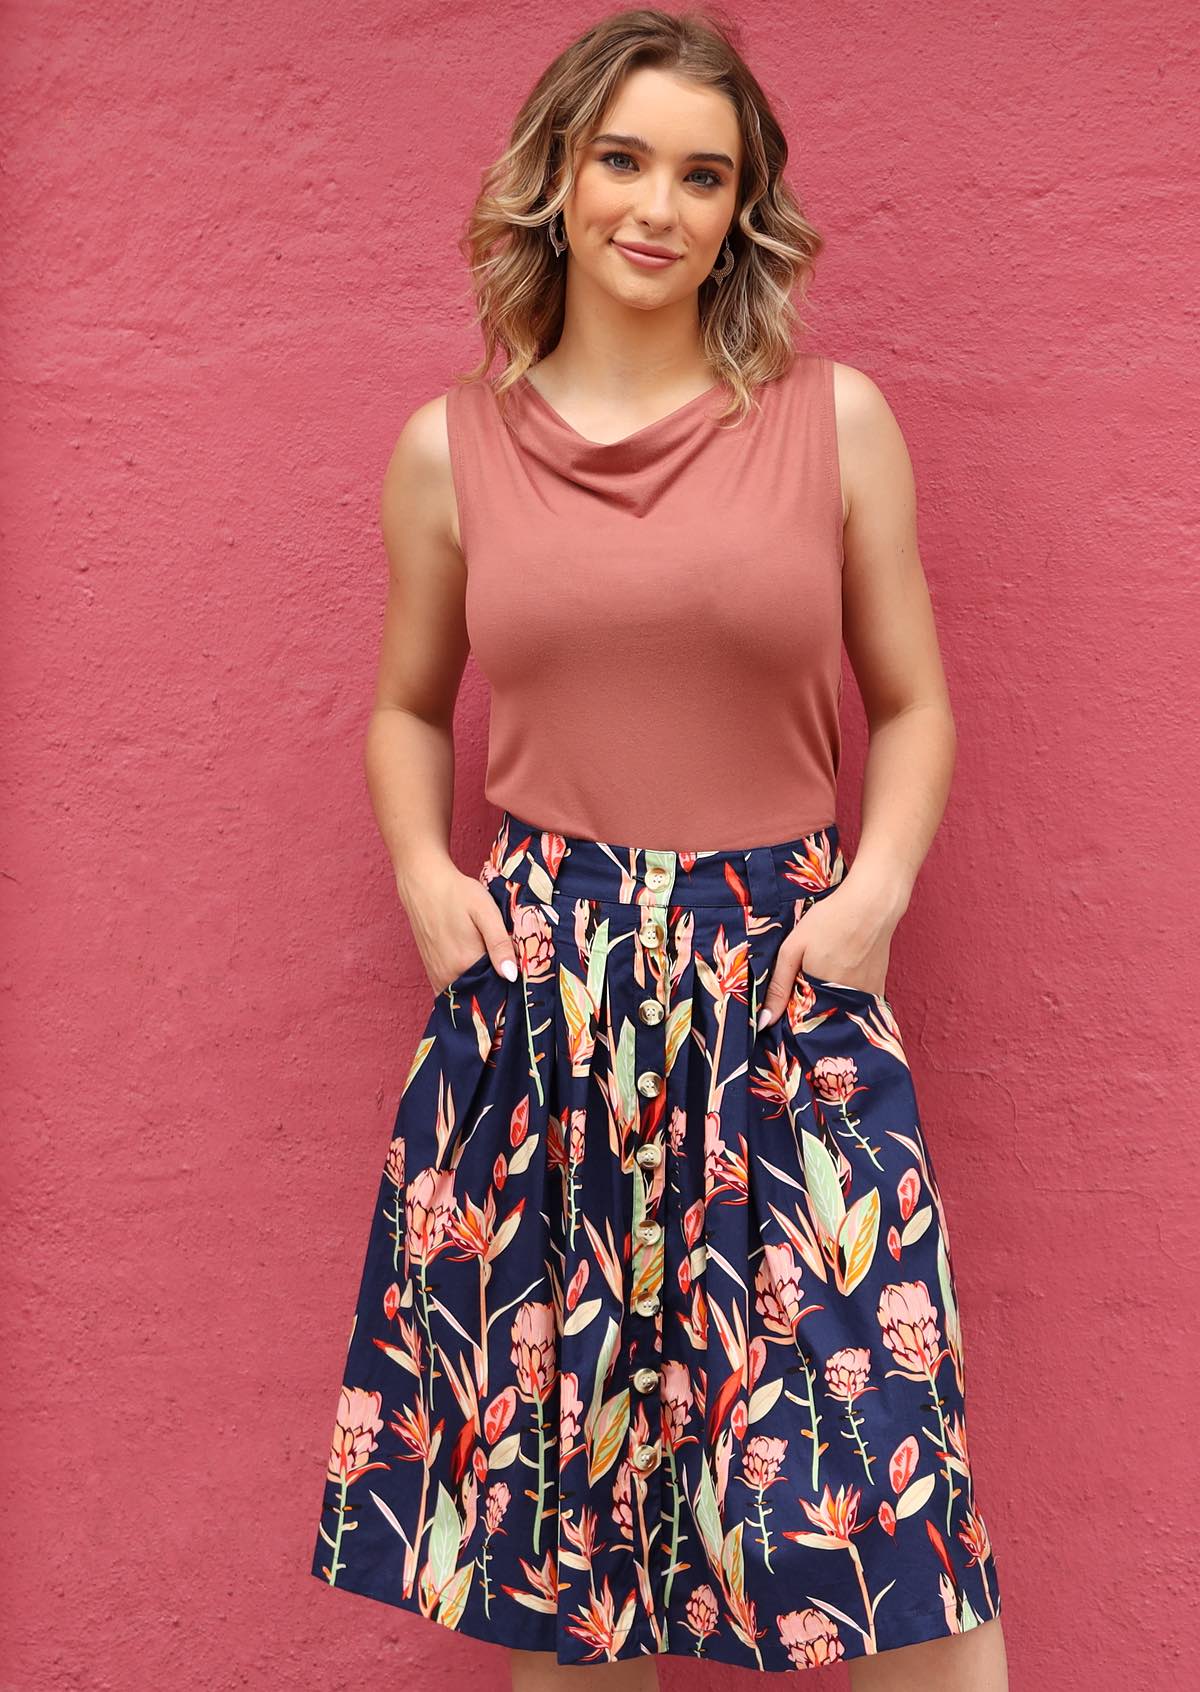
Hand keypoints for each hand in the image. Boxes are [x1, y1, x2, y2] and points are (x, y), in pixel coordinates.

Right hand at [401, 862, 519, 993]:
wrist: (423, 884)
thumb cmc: (457, 894)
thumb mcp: (486, 912)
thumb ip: (500, 944)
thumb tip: (511, 977)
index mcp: (466, 963)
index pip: (495, 990)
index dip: (510, 988)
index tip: (521, 981)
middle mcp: (448, 975)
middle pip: (479, 995)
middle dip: (495, 991)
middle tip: (509, 974)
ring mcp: (437, 975)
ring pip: (464, 994)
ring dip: (479, 990)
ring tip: (493, 974)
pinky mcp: (431, 970)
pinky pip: (450, 990)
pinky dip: (464, 987)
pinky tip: (475, 974)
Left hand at [756, 890, 894, 1029]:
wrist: (872, 904)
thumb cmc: (829, 920)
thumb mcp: (793, 949)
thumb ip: (778, 986)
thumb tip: (764, 1022)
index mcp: (819, 995)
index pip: (799, 1020)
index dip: (791, 1009)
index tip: (789, 992)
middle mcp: (844, 1002)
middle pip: (821, 1016)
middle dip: (811, 1005)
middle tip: (811, 969)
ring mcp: (865, 998)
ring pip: (840, 1010)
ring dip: (830, 999)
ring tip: (829, 966)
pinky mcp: (878, 990)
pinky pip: (859, 1004)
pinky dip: (849, 995)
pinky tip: (846, 970)